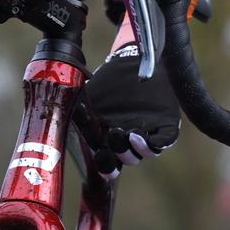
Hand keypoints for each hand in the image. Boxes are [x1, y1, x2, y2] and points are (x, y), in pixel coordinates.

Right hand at [81, 44, 180, 166]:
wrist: (133, 61)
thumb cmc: (108, 81)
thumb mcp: (89, 96)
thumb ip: (78, 112)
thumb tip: (64, 119)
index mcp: (111, 138)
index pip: (110, 162)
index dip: (106, 168)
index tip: (101, 161)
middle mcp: (130, 139)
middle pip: (128, 159)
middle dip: (120, 154)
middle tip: (112, 139)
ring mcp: (148, 131)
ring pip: (146, 152)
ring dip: (137, 150)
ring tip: (130, 137)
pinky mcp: (166, 123)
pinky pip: (165, 140)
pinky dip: (155, 142)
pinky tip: (141, 135)